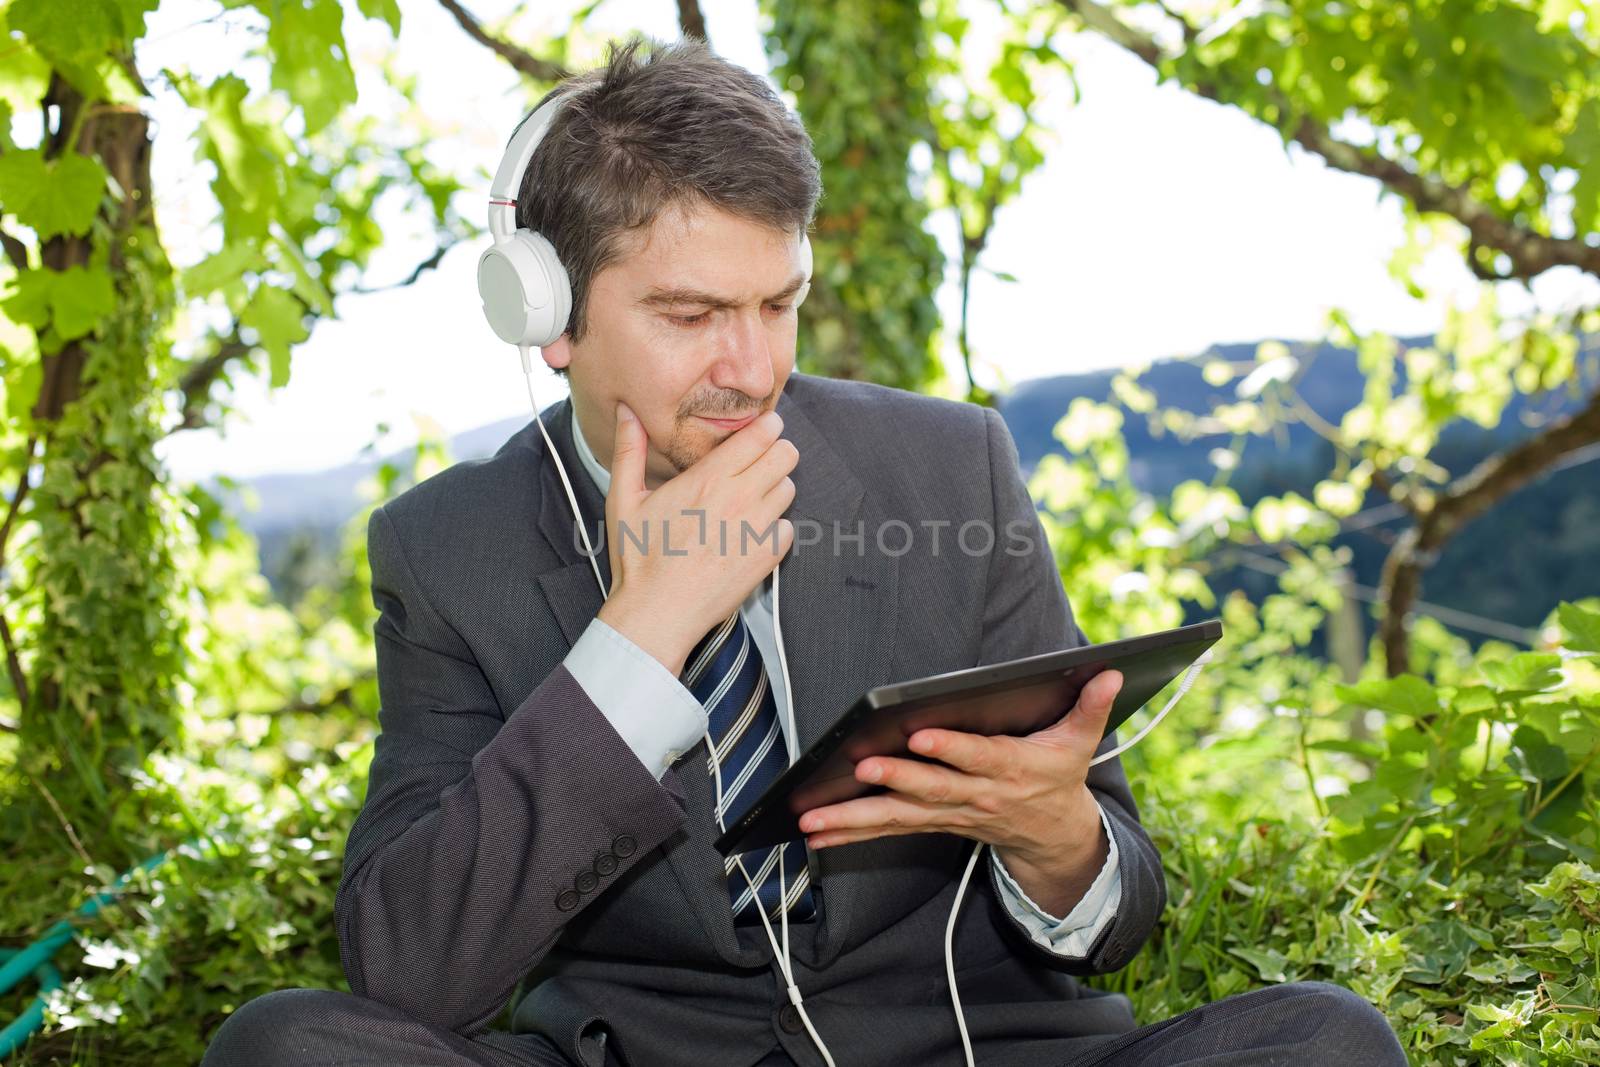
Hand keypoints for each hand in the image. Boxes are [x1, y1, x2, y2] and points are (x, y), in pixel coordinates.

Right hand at [596, 402, 796, 675]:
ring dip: (775, 488)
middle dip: (776, 451)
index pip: (761, 435)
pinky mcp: (767, 558)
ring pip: (789, 489)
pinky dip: (774, 527)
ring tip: (749, 499)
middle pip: (786, 455)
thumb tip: (626, 410)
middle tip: (759, 461)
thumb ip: (629, 449)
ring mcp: (757, 529)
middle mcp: (740, 499)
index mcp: (708, 479)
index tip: (762, 428)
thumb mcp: (624, 499)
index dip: (767, 426)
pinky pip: (788, 528)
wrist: (657, 613)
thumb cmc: (638, 559)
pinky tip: (749, 533)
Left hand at [798, 669, 1123, 911]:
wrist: (1053, 837)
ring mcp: (950, 813)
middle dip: (895, 778)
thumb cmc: (1058, 776)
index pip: (977, 756)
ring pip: (898, 816)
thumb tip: (1110, 670)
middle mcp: (975, 794)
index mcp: (1009, 768)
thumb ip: (1091, 707)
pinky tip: (816, 831)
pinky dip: (851, 833)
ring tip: (814, 816)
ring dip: (854, 818)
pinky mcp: (931, 823)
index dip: (950, 748)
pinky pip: (888, 830)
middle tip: (860, 766)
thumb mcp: (1080, 743)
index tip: (919, 735)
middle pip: (930, 787)